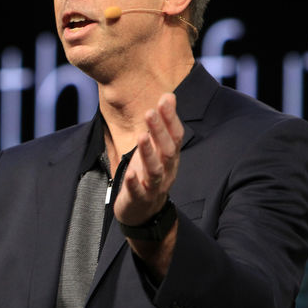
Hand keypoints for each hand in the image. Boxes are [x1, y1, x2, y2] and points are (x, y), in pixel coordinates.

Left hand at [113, 93, 183, 226]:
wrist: (143, 212)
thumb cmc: (148, 173)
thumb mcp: (156, 148)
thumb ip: (163, 124)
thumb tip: (169, 95)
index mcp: (171, 157)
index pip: (176, 136)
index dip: (171, 118)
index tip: (164, 99)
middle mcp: (167, 171)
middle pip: (167, 150)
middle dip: (160, 131)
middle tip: (150, 112)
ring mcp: (154, 187)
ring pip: (155, 170)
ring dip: (148, 154)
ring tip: (141, 137)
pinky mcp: (140, 199)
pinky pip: (139, 191)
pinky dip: (135, 183)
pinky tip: (130, 174)